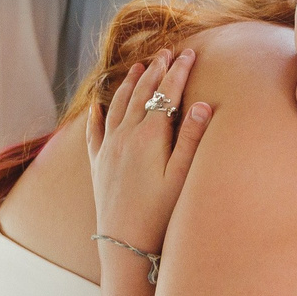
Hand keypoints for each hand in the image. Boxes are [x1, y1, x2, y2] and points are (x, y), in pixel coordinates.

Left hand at [86, 51, 210, 257]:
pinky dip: (96, 114)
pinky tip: (96, 106)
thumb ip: (191, 139)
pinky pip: (94, 131)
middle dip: (156, 70)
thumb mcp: (181, 177)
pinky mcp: (97, 164)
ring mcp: (108, 148)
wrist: (124, 243)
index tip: (189, 53)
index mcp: (149, 136)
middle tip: (167, 52)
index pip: (166, 94)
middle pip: (141, 93)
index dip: (179, 71)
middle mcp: (125, 136)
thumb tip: (202, 104)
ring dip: (129, 83)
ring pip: (117, 105)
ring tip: (139, 66)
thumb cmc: (159, 213)